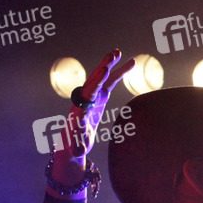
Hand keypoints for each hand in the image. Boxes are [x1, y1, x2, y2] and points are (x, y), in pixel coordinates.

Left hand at [49, 49, 134, 197]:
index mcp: (81, 107)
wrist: (73, 141)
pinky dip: (118, 73)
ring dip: (110, 64)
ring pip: (102, 78)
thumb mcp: (77, 147)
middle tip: (113, 54)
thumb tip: (78, 151)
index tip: (104, 70)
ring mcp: (93, 96)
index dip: (97, 80)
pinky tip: (129, 64)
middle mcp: (85, 98)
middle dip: (103, 67)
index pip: (89, 91)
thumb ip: (77, 147)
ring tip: (118, 51)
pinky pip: (110, 82)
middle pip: (94, 79)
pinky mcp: (100, 97)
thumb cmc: (75, 145)